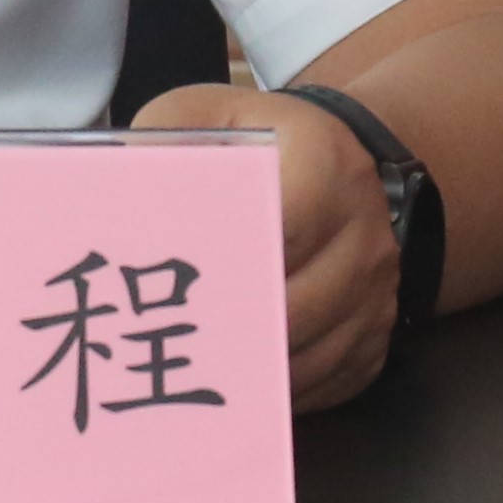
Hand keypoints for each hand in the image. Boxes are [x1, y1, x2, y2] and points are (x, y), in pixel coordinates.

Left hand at [130, 80, 401, 409]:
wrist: (350, 156)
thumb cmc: (266, 138)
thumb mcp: (211, 113)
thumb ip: (165, 139)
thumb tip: (122, 195)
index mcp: (323, 167)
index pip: (279, 228)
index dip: (228, 263)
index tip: (175, 285)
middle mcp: (363, 235)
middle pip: (294, 307)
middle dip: (233, 331)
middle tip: (170, 346)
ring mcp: (379, 293)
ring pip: (312, 355)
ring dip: (255, 371)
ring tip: (193, 373)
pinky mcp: (380, 335)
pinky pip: (331, 380)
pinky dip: (285, 389)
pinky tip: (238, 385)